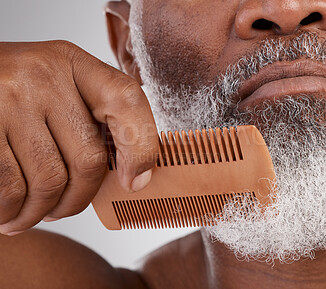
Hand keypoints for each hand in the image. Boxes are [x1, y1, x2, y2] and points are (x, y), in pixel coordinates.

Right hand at [0, 41, 157, 234]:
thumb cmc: (17, 96)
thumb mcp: (56, 88)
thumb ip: (91, 118)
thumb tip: (133, 176)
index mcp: (74, 64)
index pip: (126, 101)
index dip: (142, 148)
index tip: (134, 182)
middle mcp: (44, 75)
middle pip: (88, 157)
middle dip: (79, 198)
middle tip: (64, 209)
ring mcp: (10, 98)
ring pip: (50, 180)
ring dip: (44, 210)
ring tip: (36, 213)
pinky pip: (12, 187)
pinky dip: (14, 211)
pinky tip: (11, 212)